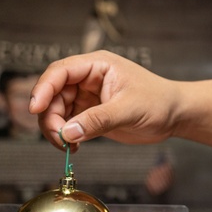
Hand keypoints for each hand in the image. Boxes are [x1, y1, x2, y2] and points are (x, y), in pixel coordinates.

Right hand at [29, 50, 178, 150]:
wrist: (175, 115)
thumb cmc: (159, 102)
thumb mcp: (129, 110)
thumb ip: (98, 120)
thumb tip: (67, 132)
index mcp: (98, 65)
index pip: (60, 71)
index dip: (43, 88)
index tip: (36, 109)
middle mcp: (88, 78)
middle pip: (53, 94)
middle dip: (50, 116)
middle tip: (59, 138)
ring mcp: (87, 96)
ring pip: (56, 110)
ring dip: (56, 129)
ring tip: (69, 146)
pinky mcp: (89, 113)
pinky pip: (66, 123)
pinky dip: (65, 136)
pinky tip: (74, 146)